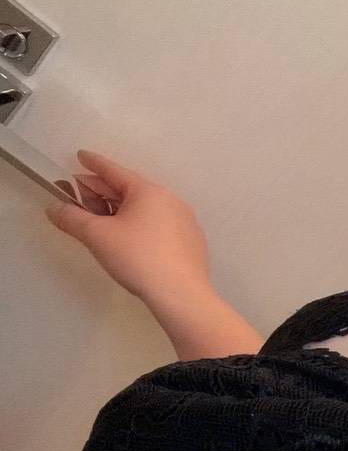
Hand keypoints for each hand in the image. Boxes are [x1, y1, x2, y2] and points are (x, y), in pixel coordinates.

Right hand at [43, 149, 212, 306]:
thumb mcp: (97, 236)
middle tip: (80, 196)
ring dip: (119, 210)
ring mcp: (185, 222)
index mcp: (149, 192)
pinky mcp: (190, 243)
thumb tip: (55, 208)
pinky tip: (127, 238)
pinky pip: (158, 225)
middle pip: (129, 190)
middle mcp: (171, 201)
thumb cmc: (138, 258)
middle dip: (102, 191)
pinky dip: (138, 224)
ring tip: (99, 219)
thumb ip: (72, 218)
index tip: (81, 156)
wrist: (181, 294)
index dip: (94, 164)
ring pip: (145, 208)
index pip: (115, 171)